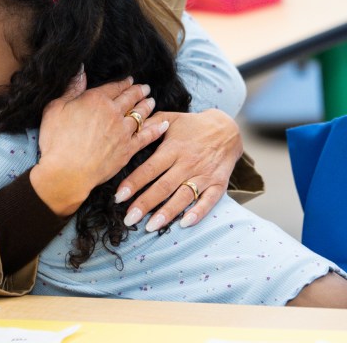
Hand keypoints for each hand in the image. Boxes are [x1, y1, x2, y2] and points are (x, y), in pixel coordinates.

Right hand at [31, 74, 164, 216]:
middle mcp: (113, 112)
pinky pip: (146, 136)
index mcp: (96, 99)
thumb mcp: (55, 108)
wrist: (66, 172)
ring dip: (147, 106)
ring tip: (152, 101)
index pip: (115, 86)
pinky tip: (163, 124)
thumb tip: (81, 70)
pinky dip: (156, 129)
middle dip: (139, 91)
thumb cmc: (56, 140)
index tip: (130, 80)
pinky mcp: (128, 150)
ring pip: (140, 115)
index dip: (124, 82)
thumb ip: (71, 88)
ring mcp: (123, 132)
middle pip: (130, 98)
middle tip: (145, 88)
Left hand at [114, 108, 241, 231]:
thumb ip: (150, 125)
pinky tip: (184, 223)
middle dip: (145, 204)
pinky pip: (209, 201)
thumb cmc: (192, 126)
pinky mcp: (219, 184)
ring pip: (184, 196)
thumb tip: (129, 129)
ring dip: (167, 212)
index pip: (150, 168)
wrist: (227, 129)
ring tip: (150, 226)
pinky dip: (198, 212)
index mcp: (173, 148)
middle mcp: (188, 163)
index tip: (119, 197)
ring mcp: (204, 175)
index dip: (134, 183)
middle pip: (164, 186)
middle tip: (129, 219)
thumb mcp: (170, 119)